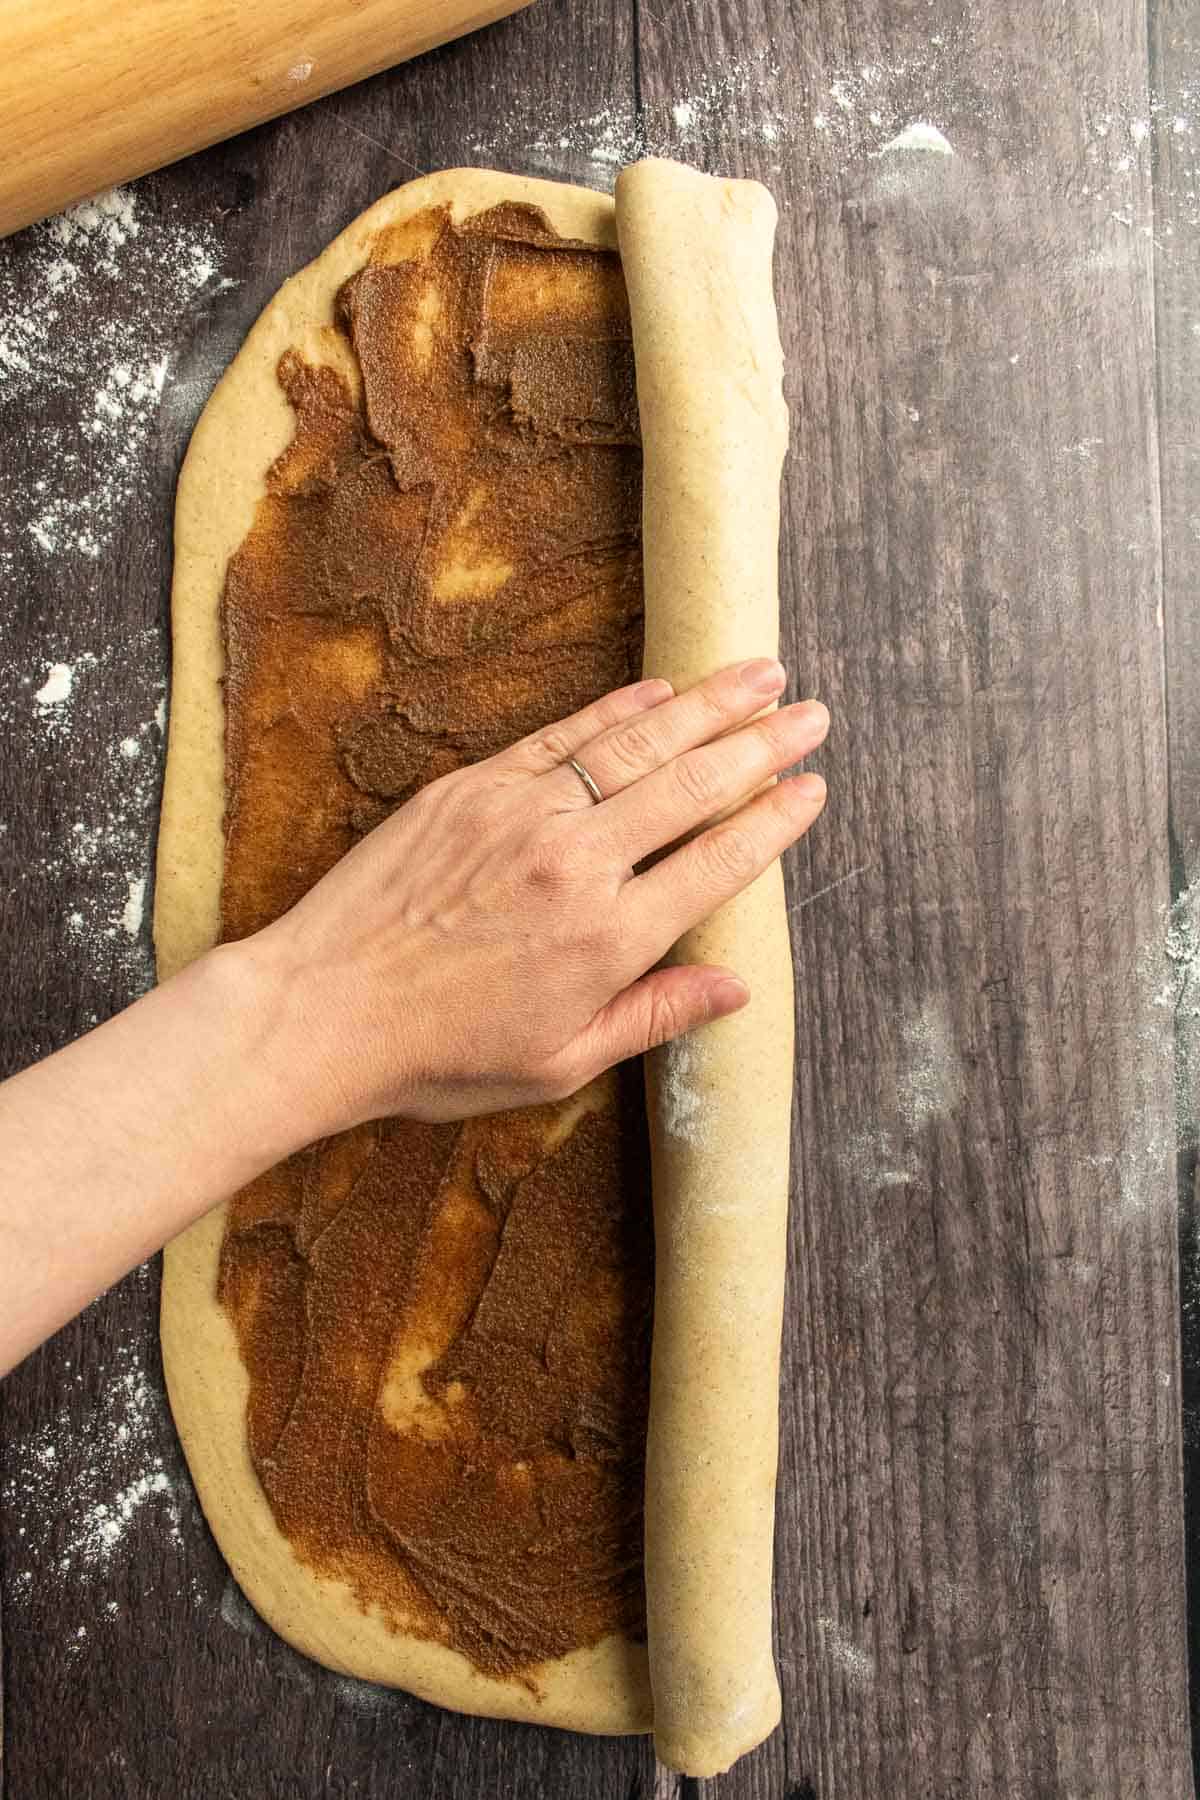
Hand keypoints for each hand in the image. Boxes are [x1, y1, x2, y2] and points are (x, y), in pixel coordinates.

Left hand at [240, 659, 828, 1131]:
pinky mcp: (472, 786)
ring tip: (763, 675)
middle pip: (693, 787)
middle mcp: (577, 864)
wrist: (321, 1011)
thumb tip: (736, 990)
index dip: (775, 821)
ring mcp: (523, 814)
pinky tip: (661, 687)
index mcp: (609, 940)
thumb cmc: (437, 1055)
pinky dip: (617, 708)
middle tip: (815, 714)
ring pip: (636, 745)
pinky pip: (562, 735)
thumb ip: (652, 1016)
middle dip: (763, 745)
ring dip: (708, 706)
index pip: (719, 861)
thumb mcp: (558, 1062)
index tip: (813, 788)